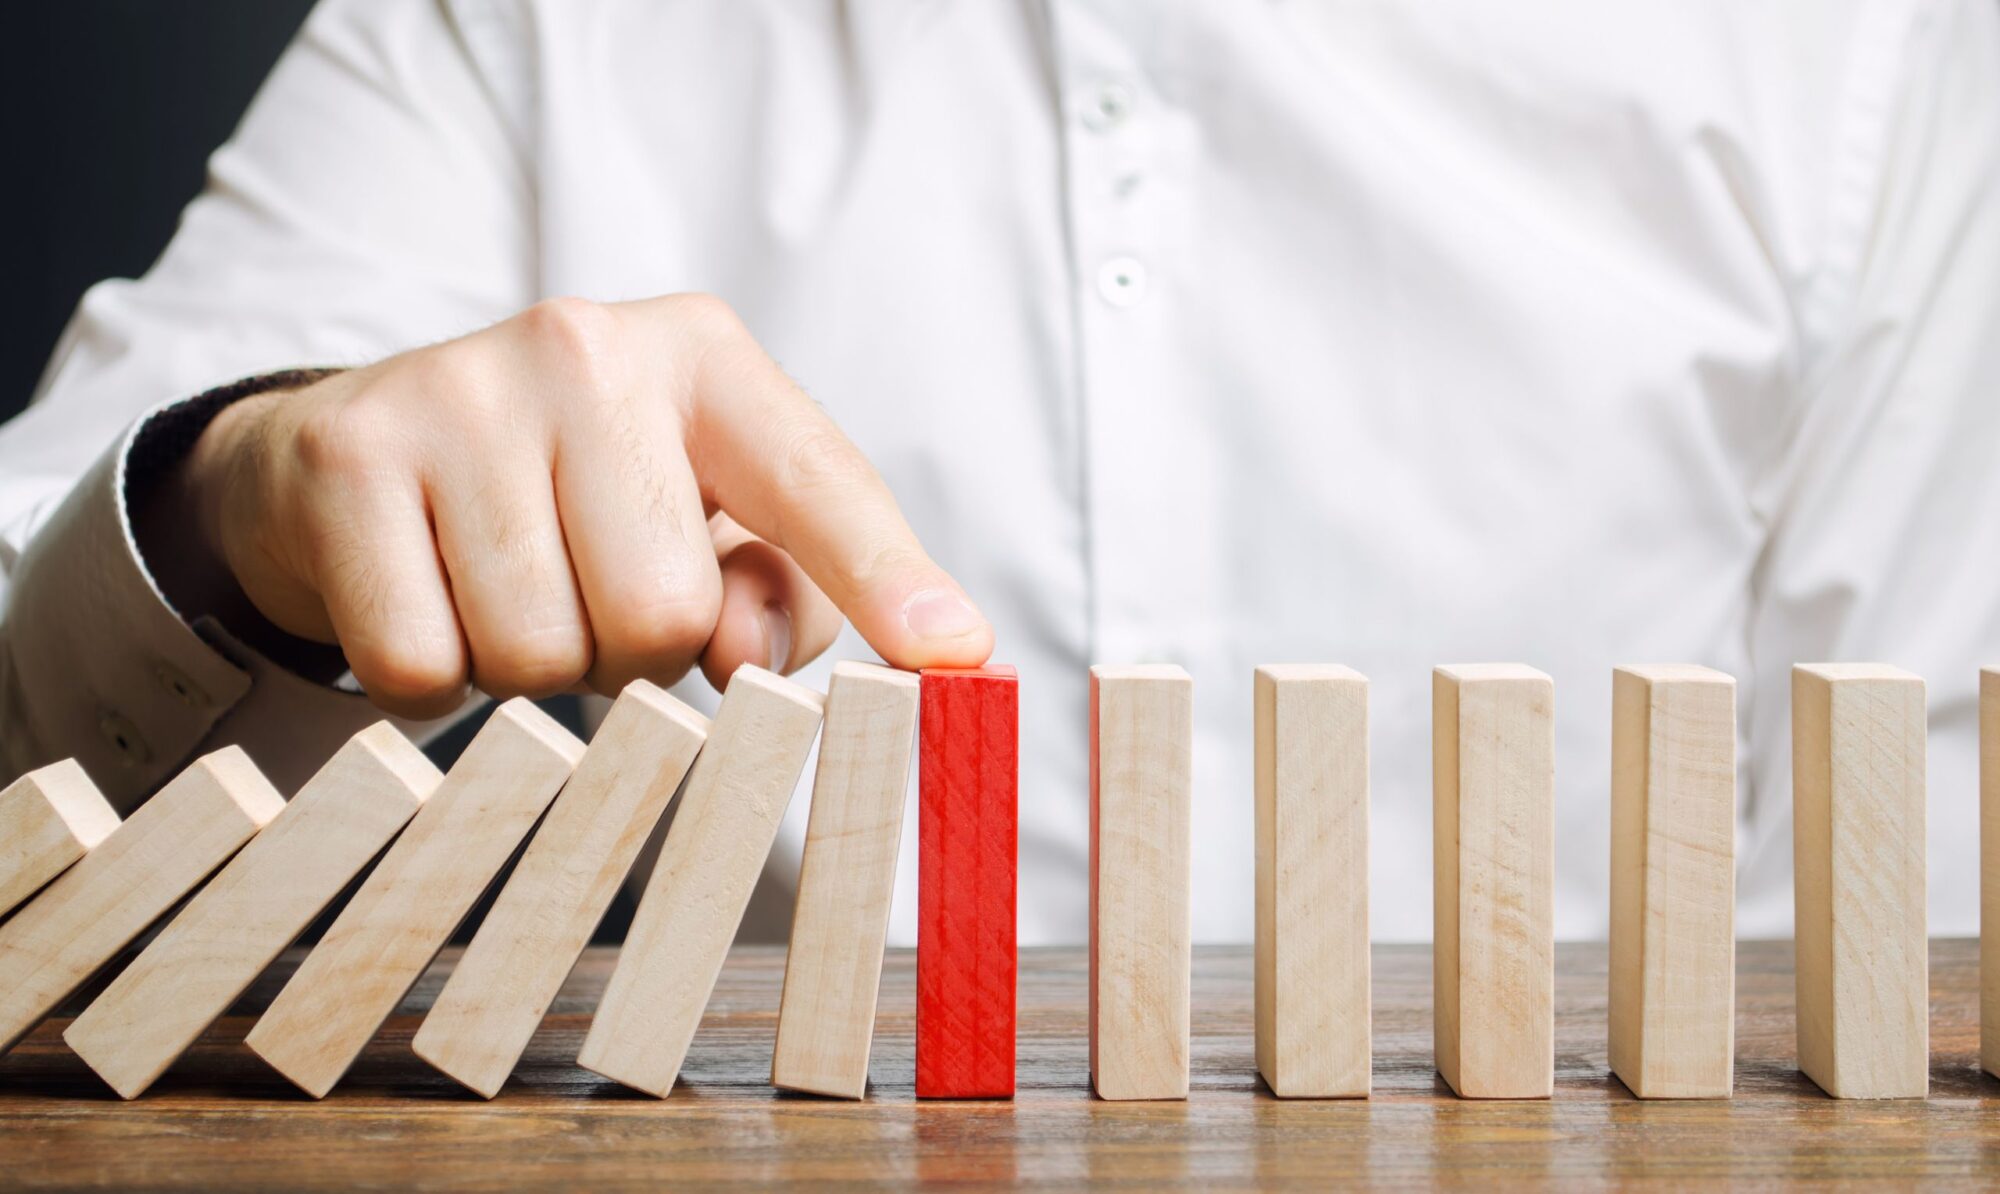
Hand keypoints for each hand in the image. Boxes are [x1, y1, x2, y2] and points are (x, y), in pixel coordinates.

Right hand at [166, 295, 992, 716]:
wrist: (359, 451)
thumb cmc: (575, 500)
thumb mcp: (702, 522)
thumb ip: (777, 594)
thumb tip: (758, 664)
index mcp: (706, 358)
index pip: (817, 483)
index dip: (885, 578)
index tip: (953, 655)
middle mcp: (589, 346)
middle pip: (663, 616)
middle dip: (630, 653)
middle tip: (585, 592)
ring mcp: (461, 390)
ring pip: (541, 652)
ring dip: (532, 667)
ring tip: (506, 589)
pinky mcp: (351, 455)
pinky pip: (422, 665)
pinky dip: (430, 678)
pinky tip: (428, 599)